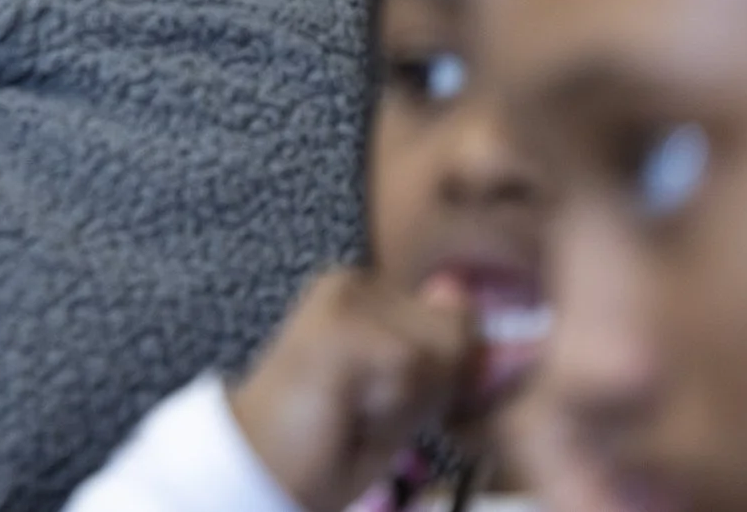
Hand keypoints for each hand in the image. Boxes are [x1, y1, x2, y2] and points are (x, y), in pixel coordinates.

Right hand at [228, 268, 477, 511]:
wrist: (261, 465)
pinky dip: (392, 408)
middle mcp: (355, 282)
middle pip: (456, 336)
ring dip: (411, 404)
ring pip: (439, 353)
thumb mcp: (408, 394)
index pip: (461, 324)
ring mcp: (344, 301)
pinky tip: (351, 414)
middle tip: (370, 409)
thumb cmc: (333, 437)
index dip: (445, 379)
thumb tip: (485, 321)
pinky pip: (411, 369)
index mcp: (372, 292)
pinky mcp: (338, 328)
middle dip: (432, 389)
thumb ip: (449, 356)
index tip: (386, 399)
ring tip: (359, 413)